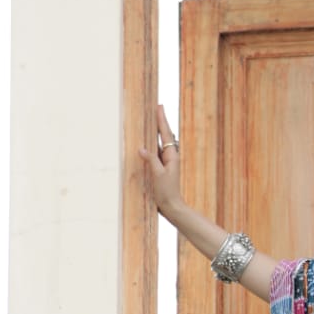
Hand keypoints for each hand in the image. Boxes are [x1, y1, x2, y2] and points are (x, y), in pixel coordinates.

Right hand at [138, 104, 184, 220]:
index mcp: (172, 156)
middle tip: (156, 107)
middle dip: (159, 121)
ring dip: (154, 131)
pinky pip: (154, 152)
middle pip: (163, 135)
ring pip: (158, 143)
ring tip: (150, 119)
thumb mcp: (159, 175)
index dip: (162, 120)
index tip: (160, 107)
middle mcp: (169, 157)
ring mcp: (165, 162)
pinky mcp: (160, 168)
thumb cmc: (167, 192)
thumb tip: (142, 148)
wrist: (172, 207)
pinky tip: (145, 142)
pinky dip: (150, 144)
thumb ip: (151, 161)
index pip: (165, 134)